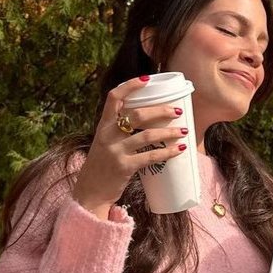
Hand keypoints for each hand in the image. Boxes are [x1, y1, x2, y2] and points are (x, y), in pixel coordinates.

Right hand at [71, 77, 188, 212]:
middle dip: (161, 110)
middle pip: (137, 114)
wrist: (89, 193)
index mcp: (102, 126)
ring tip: (183, 131)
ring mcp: (115, 151)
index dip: (130, 85)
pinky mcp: (124, 167)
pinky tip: (179, 149)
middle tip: (177, 110)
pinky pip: (150, 156)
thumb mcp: (103, 143)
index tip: (147, 79)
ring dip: (169, 131)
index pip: (114, 97)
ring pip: (147, 135)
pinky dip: (167, 152)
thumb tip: (145, 120)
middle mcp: (107, 135)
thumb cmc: (101, 166)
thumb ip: (117, 131)